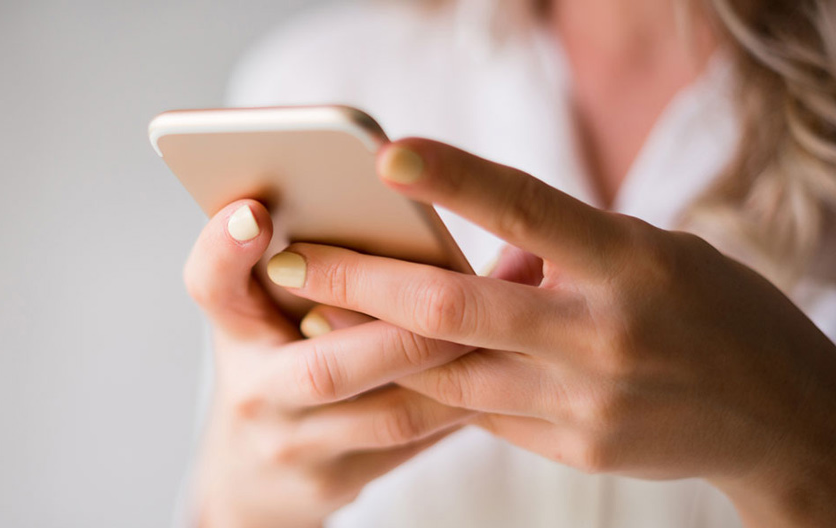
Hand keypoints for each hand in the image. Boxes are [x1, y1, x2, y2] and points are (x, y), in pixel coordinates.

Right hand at [184, 200, 474, 527]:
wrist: (251, 478)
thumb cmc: (274, 363)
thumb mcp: (266, 312)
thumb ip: (311, 260)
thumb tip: (402, 189)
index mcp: (232, 330)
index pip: (211, 285)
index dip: (225, 250)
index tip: (255, 212)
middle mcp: (254, 390)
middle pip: (323, 368)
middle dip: (401, 331)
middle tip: (460, 292)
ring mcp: (295, 445)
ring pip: (390, 414)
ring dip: (453, 370)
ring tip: (506, 326)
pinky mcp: (336, 482)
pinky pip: (414, 444)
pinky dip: (462, 404)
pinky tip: (504, 371)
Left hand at [260, 138, 835, 526]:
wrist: (778, 418)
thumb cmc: (708, 310)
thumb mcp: (652, 255)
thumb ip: (563, 251)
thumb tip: (476, 255)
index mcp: (632, 263)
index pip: (531, 209)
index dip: (456, 180)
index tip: (385, 155)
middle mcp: (604, 334)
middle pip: (455, 309)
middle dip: (359, 283)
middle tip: (288, 259)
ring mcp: (587, 402)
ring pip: (447, 373)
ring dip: (371, 344)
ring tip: (309, 315)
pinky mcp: (574, 447)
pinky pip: (480, 413)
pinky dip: (431, 384)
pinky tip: (385, 364)